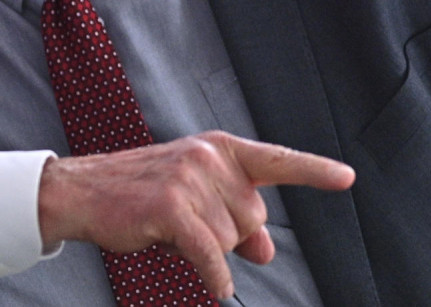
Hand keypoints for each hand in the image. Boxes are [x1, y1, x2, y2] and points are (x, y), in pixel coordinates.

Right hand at [37, 131, 354, 300]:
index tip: (346, 177)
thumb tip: (268, 251)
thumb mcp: (194, 199)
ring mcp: (189, 179)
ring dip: (206, 249)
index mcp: (217, 148)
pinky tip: (212, 282)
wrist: (83, 192)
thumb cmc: (139, 194)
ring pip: (231, 241)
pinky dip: (213, 275)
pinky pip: (211, 255)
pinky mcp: (171, 207)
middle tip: (185, 222)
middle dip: (227, 234)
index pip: (274, 160)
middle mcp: (207, 157)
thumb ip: (235, 220)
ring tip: (168, 229)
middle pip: (252, 219)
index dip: (313, 170)